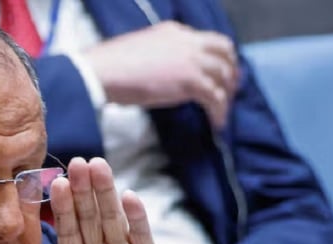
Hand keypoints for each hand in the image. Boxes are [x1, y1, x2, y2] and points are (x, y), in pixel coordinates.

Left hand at [8, 157, 210, 243]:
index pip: (67, 233)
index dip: (61, 208)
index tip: (53, 183)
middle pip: (88, 218)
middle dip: (82, 191)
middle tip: (76, 162)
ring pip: (112, 220)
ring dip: (106, 193)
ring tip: (99, 166)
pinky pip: (141, 238)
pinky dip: (136, 218)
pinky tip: (130, 197)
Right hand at [85, 21, 238, 128]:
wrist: (102, 72)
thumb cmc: (110, 65)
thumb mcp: (139, 50)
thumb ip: (158, 56)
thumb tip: (161, 73)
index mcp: (174, 31)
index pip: (206, 40)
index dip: (216, 57)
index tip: (216, 72)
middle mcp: (188, 42)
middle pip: (224, 52)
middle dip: (230, 71)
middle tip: (230, 89)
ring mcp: (192, 61)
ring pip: (223, 76)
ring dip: (226, 96)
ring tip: (222, 112)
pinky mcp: (191, 82)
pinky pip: (215, 98)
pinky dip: (219, 112)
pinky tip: (216, 123)